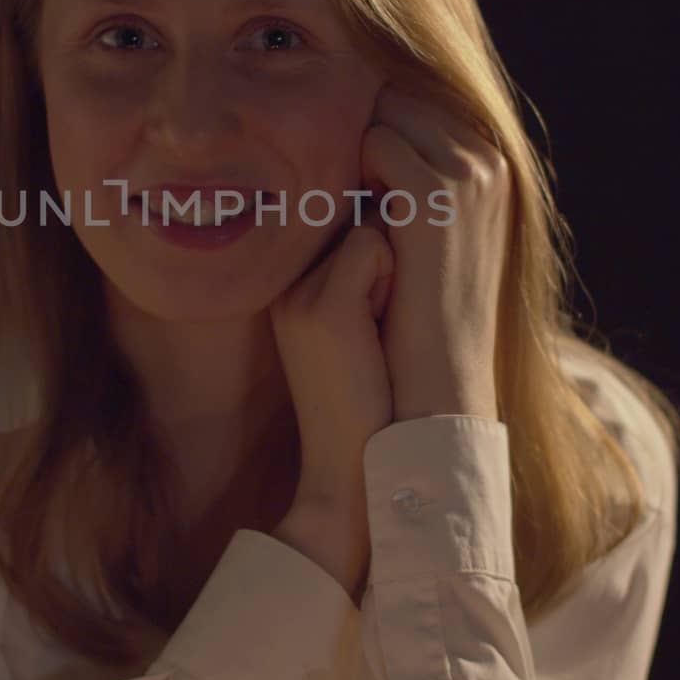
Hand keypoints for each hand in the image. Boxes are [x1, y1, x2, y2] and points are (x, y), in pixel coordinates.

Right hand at [268, 220, 393, 595]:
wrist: (352, 467)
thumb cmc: (371, 396)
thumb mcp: (357, 323)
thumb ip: (360, 268)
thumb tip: (394, 212)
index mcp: (290, 287)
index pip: (346, 219)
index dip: (380, 255)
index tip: (374, 312)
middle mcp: (285, 283)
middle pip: (359, 218)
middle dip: (387, 258)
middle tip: (376, 326)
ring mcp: (299, 292)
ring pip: (370, 226)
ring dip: (393, 269)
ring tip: (377, 330)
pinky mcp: (324, 307)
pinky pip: (374, 245)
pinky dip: (391, 280)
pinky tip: (378, 330)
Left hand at [362, 84, 512, 421]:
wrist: (438, 372)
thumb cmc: (421, 310)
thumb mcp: (431, 232)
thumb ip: (419, 178)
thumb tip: (376, 130)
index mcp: (496, 164)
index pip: (424, 100)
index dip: (380, 125)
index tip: (358, 169)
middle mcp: (491, 159)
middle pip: (405, 97)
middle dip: (368, 128)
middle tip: (348, 186)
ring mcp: (469, 173)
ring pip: (388, 114)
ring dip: (359, 151)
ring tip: (355, 209)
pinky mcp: (437, 193)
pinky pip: (375, 143)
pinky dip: (354, 172)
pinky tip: (355, 217)